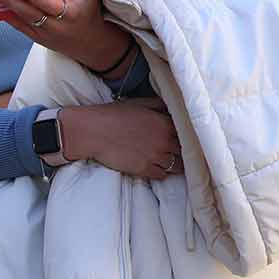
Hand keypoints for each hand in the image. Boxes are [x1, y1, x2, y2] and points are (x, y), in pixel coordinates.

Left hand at [0, 0, 132, 73]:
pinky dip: (7, 16)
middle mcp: (55, 26)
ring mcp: (45, 35)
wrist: (92, 45)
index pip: (46, 4)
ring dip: (3, 6)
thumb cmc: (90, 14)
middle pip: (28, 12)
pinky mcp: (38, 39)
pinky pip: (19, 27)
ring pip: (20, 20)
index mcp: (70, 14)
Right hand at [58, 98, 184, 181]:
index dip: (185, 136)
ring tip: (167, 160)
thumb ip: (158, 105)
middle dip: (182, 151)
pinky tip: (155, 166)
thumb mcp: (137, 103)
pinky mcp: (144, 169)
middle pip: (185, 151)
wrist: (92, 131)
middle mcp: (164, 140)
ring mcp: (155, 156)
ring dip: (174, 163)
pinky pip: (162, 175)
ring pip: (177, 165)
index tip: (182, 138)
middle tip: (176, 151)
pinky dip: (161, 172)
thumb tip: (172, 107)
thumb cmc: (112, 114)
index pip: (187, 133)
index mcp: (164, 122)